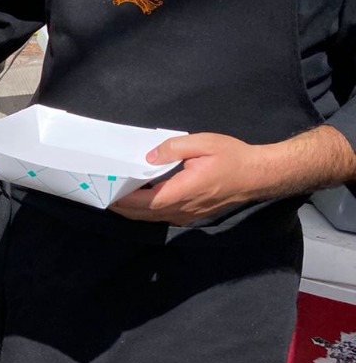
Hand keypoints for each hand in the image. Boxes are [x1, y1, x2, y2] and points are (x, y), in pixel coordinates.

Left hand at [109, 133, 264, 224]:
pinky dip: (147, 212)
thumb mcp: (203, 143)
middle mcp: (183, 209)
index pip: (145, 202)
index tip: (106, 193)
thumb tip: (149, 158)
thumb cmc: (233, 158)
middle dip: (122, 207)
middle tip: (103, 196)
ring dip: (133, 211)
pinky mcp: (192, 215)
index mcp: (183, 192)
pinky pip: (164, 217)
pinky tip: (139, 201)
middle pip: (144, 214)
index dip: (123, 200)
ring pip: (153, 218)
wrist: (260, 175)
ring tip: (115, 198)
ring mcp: (188, 215)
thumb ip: (173, 149)